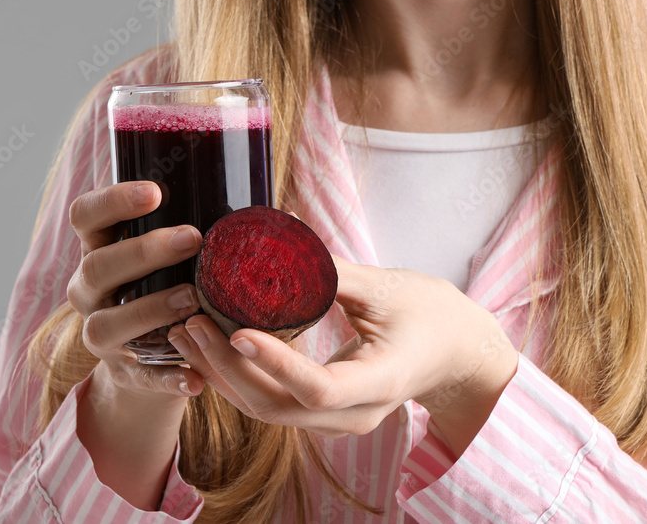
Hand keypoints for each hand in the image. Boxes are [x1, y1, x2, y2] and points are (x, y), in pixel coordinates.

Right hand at [66, 181, 205, 408]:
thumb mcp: (176, 257)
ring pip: (105, 324)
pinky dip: (167, 379)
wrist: (152, 359)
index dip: (112, 201)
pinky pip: (140, 379)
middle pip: (97, 266)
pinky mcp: (124, 374)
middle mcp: (89, 291)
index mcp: (100, 250)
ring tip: (192, 300)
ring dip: (148, 310)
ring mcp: (101, 335)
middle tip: (192, 238)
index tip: (156, 192)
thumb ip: (207, 233)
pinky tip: (195, 377)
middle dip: (143, 251)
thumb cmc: (173, 286)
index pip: (86, 217)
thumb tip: (286, 212)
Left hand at [168, 256, 518, 452]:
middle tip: (192, 322)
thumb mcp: (388, 286)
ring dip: (224, 375)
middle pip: (278, 406)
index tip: (236, 328)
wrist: (458, 354)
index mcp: (381, 382)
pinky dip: (240, 378)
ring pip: (269, 411)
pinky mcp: (325, 414)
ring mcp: (339, 421)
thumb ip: (332, 265)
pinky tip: (213, 347)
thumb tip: (282, 226)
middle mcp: (355, 414)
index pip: (317, 387)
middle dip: (228, 367)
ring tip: (187, 333)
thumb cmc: (432, 315)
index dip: (274, 362)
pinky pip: (274, 404)